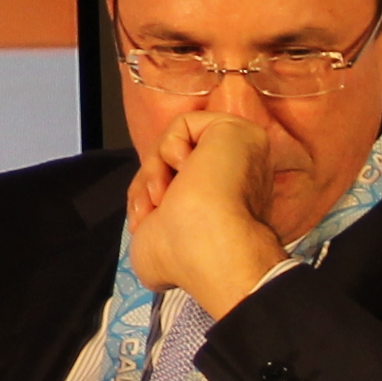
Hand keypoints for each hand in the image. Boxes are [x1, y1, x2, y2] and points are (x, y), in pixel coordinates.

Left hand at [128, 110, 288, 316]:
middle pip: (169, 164)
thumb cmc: (183, 256)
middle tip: (151, 209)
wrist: (209, 247)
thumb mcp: (151, 248)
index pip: (172, 185)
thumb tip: (150, 226)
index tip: (143, 222)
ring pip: (173, 145)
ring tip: (164, 196)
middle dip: (148, 184)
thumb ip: (151, 227)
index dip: (146, 197)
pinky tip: (186, 170)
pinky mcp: (236, 131)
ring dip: (154, 170)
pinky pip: (185, 124)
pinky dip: (171, 146)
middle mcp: (235, 179)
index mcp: (222, 206)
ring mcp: (238, 154)